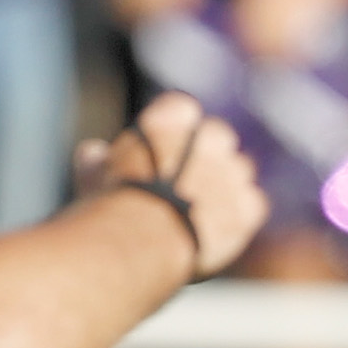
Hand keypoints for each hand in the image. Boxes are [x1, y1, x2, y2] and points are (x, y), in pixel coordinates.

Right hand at [76, 93, 264, 279]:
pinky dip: (242, 211)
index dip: (178, 127)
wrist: (143, 239)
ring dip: (227, 182)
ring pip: (240, 168)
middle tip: (192, 176)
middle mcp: (208, 138)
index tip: (170, 145)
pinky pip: (254, 201)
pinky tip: (222, 225)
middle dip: (208, 151)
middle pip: (219, 134)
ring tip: (203, 206)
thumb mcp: (94, 173)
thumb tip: (96, 152)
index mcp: (169, 118)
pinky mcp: (250, 206)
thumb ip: (99, 158)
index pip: (183, 108)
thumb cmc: (111, 204)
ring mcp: (233, 171)